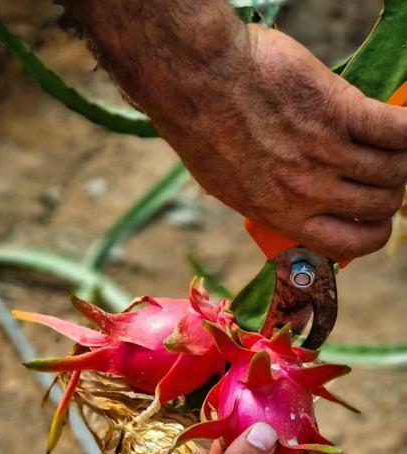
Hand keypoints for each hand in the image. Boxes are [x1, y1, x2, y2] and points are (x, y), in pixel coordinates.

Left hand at [61, 1, 406, 261]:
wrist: (198, 79)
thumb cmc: (207, 130)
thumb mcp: (232, 188)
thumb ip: (271, 204)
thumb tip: (297, 211)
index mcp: (284, 215)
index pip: (350, 244)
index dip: (373, 234)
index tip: (376, 219)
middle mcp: (309, 191)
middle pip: (380, 204)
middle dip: (390, 191)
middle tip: (382, 170)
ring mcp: (325, 151)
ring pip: (393, 168)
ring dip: (400, 158)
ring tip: (391, 144)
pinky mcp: (337, 110)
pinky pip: (396, 130)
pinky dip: (406, 129)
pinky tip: (400, 122)